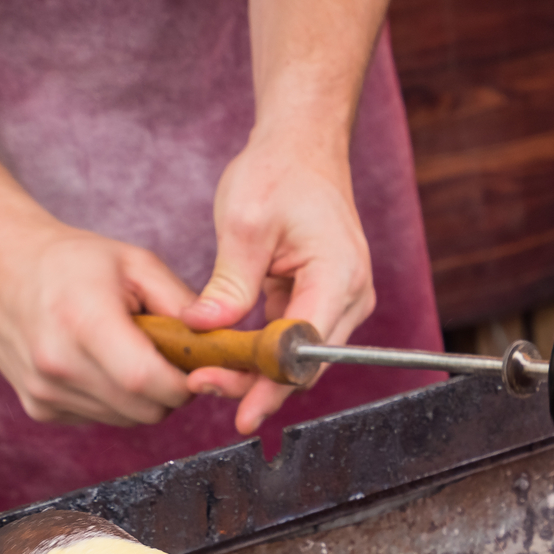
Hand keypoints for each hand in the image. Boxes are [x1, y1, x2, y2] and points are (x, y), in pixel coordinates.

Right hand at [0, 216, 198, 425]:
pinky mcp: (38, 408)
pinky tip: (99, 364)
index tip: (195, 367)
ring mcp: (43, 391)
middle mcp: (57, 365)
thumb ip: (184, 306)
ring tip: (127, 353)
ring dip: (141, 397)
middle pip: (144, 410)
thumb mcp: (137, 264)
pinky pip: (100, 419)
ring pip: (126, 420)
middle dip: (169, 392)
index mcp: (84, 323)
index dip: (184, 383)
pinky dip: (112, 401)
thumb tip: (218, 346)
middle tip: (165, 357)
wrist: (0, 264)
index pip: (150, 383)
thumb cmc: (71, 260)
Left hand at [179, 129, 375, 434]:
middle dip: (259, 386)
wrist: (302, 148)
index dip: (271, 383)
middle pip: (307, 363)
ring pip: (301, 358)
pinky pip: (295, 339)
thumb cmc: (279, 173)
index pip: (306, 347)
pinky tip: (228, 359)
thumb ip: (228, 283)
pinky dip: (263, 352)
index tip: (238, 406)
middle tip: (205, 387)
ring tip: (210, 377)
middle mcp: (351, 296)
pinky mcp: (324, 300)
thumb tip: (202, 329)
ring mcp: (341, 301)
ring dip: (259, 373)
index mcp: (338, 275)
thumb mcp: (244, 223)